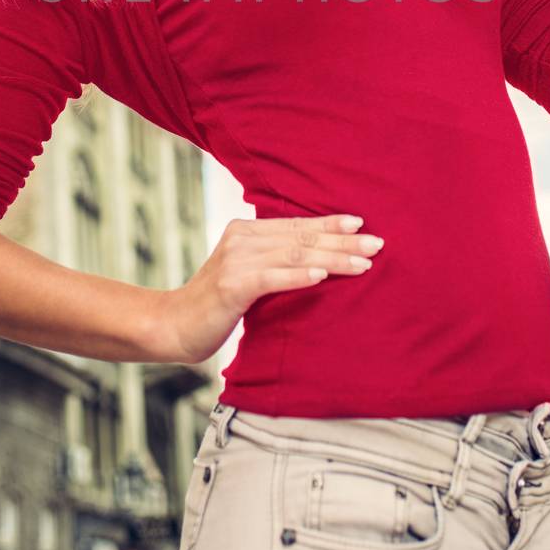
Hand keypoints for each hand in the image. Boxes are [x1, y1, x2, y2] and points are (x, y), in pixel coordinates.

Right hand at [157, 214, 383, 364]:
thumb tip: (315, 260)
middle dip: (342, 241)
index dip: (330, 224)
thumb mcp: (246, 275)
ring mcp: (236, 260)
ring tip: (363, 263)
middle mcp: (241, 238)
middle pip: (301, 238)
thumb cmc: (216, 304)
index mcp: (245, 231)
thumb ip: (272, 262)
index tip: (361, 224)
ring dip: (333, 258)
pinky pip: (274, 277)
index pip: (296, 225)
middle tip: (377, 244)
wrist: (173, 325)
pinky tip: (324, 275)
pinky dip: (301, 275)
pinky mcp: (233, 285)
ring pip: (295, 256)